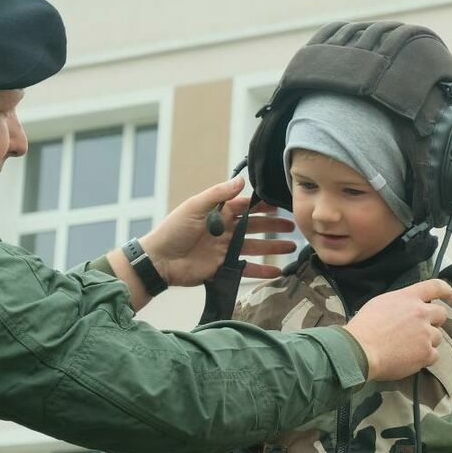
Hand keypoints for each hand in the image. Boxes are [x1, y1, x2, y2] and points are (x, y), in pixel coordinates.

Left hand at [142, 177, 296, 287]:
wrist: (159, 260)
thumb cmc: (173, 230)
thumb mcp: (195, 207)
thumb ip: (218, 195)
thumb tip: (241, 181)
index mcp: (219, 213)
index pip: (246, 206)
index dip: (263, 205)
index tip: (281, 204)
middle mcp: (225, 230)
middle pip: (255, 227)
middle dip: (273, 226)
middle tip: (292, 226)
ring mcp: (225, 250)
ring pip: (255, 247)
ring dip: (273, 247)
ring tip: (292, 246)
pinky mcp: (223, 268)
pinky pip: (246, 268)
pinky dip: (262, 270)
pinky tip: (277, 271)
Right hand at [344, 280, 451, 380]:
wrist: (361, 350)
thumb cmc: (363, 327)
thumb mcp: (379, 304)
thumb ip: (398, 305)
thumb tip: (404, 311)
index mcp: (408, 298)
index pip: (434, 287)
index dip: (445, 290)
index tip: (450, 295)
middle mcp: (421, 313)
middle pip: (441, 314)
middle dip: (434, 321)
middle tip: (421, 330)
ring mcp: (426, 334)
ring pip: (437, 337)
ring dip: (427, 341)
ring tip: (409, 348)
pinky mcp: (426, 353)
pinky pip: (434, 355)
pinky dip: (424, 358)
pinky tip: (410, 359)